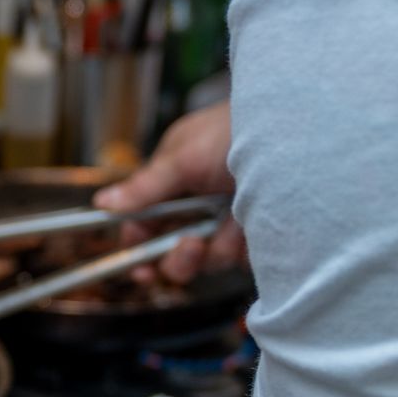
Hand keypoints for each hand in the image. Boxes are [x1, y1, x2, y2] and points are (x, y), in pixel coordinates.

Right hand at [93, 101, 245, 285]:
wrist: (296, 127)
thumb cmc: (236, 130)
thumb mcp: (183, 157)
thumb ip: (144, 188)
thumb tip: (101, 205)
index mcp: (172, 186)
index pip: (144, 229)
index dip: (139, 251)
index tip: (139, 269)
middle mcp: (197, 208)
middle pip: (174, 256)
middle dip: (179, 259)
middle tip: (191, 244)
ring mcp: (228, 223)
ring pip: (209, 262)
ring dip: (220, 247)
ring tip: (237, 221)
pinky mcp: (258, 236)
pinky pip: (243, 260)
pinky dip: (247, 247)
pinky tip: (256, 222)